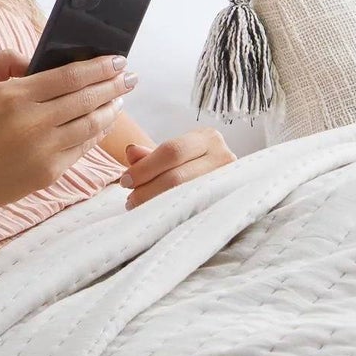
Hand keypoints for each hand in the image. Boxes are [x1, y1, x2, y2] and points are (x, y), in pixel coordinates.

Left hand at [117, 127, 235, 209]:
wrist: (223, 183)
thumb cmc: (192, 166)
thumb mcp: (174, 156)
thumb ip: (151, 155)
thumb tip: (131, 151)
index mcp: (207, 138)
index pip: (171, 151)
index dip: (145, 168)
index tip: (125, 181)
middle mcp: (224, 156)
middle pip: (178, 176)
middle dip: (147, 190)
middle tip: (130, 201)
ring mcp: (230, 182)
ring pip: (186, 196)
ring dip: (157, 204)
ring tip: (140, 209)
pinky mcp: (229, 202)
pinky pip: (196, 211)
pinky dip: (173, 214)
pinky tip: (159, 217)